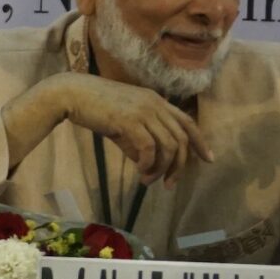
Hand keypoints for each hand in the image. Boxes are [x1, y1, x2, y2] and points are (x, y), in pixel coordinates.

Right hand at [41, 73, 210, 182]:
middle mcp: (155, 104)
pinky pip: (150, 148)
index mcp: (156, 101)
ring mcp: (144, 111)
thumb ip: (137, 140)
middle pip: (181, 139)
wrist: (71, 94)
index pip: (187, 122)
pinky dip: (148, 164)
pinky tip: (140, 172)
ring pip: (168, 146)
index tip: (208, 159)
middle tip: (169, 184)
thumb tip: (147, 163)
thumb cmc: (94, 107)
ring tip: (149, 181)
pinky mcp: (130, 120)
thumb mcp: (122, 123)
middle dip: (179, 166)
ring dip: (162, 169)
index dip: (200, 142)